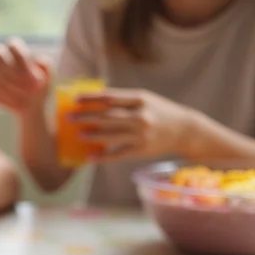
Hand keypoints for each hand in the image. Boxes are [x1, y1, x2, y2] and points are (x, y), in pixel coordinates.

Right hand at [0, 38, 51, 115]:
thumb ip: (46, 65)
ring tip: (22, 98)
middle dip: (10, 71)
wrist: (30, 105)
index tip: (33, 77)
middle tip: (24, 88)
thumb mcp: (49, 75)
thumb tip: (37, 59)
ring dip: (7, 86)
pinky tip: (11, 103)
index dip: (21, 59)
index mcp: (15, 49)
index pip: (13, 45)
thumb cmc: (40, 86)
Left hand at [75, 89, 191, 160]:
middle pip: (108, 116)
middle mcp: (140, 116)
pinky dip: (104, 156)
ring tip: (78, 134)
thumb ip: (124, 100)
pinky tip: (91, 157)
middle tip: (69, 117)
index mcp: (140, 99)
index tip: (75, 99)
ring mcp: (141, 134)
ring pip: (111, 135)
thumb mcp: (145, 99)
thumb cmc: (160, 111)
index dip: (91, 98)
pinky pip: (119, 154)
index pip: (111, 97)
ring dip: (93, 135)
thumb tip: (95, 101)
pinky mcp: (142, 150)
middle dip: (86, 117)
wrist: (185, 130)